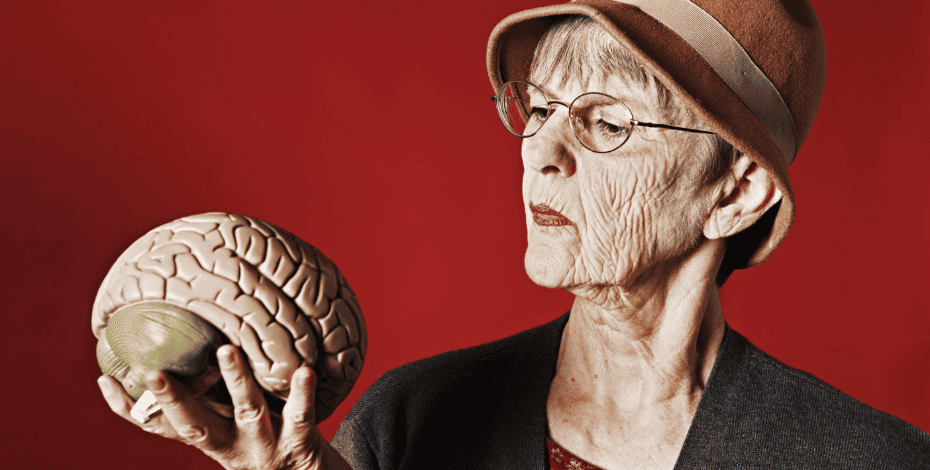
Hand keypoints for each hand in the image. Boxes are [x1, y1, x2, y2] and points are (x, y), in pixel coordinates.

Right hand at [98, 345, 351, 469]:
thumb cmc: (270, 440)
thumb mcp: (235, 424)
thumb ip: (214, 396)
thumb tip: (191, 346)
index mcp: (212, 439)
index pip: (164, 427)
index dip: (132, 409)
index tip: (105, 381)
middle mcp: (232, 447)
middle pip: (195, 426)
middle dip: (172, 401)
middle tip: (153, 373)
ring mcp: (265, 447)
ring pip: (248, 412)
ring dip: (236, 382)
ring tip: (227, 350)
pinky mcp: (300, 445)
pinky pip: (300, 417)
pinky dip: (301, 395)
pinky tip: (303, 371)